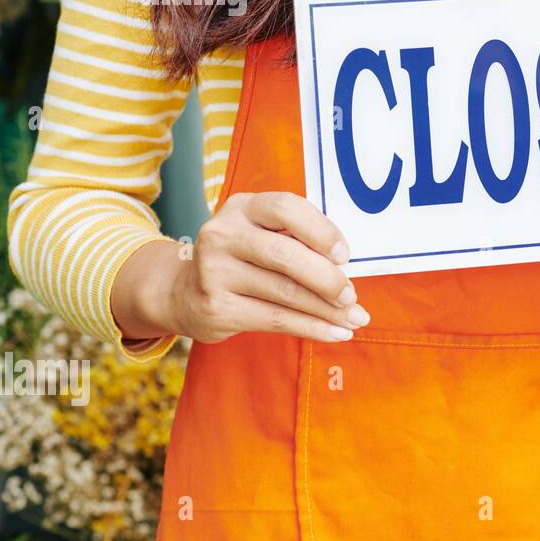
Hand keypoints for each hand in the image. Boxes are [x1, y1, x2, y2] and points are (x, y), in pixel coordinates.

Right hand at [149, 192, 368, 344]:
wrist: (183, 292)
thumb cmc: (243, 258)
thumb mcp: (262, 233)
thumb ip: (298, 240)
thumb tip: (347, 269)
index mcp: (242, 207)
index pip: (286, 208)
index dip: (321, 231)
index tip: (345, 255)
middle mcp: (222, 235)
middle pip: (286, 255)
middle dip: (328, 279)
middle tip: (351, 296)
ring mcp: (215, 272)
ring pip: (285, 293)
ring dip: (328, 310)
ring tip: (355, 319)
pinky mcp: (216, 308)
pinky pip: (276, 320)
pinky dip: (312, 328)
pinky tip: (336, 333)